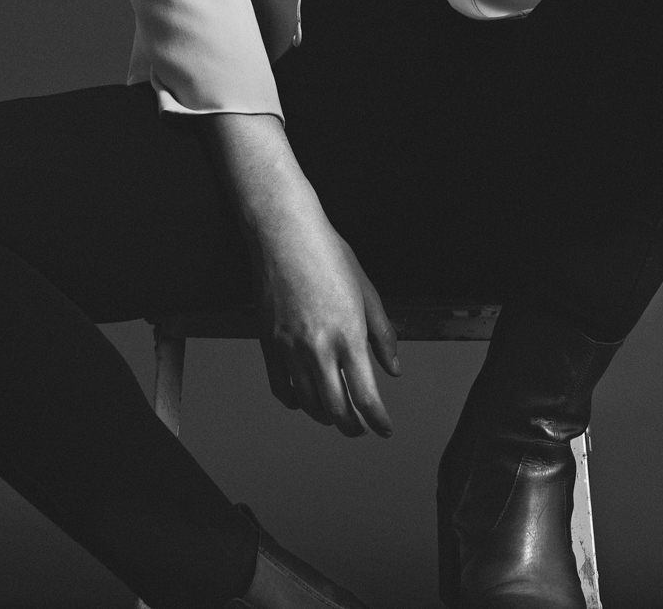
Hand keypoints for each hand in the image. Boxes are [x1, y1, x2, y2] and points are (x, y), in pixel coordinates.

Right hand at [200, 111, 399, 437]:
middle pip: (336, 410)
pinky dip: (296, 402)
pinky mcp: (268, 343)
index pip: (365, 397)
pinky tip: (305, 399)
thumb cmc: (327, 252)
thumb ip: (383, 334)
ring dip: (326, 417)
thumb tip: (393, 369)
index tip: (384, 429)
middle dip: (353, 427)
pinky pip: (281, 388)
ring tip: (337, 416)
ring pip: (308, 404)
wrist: (283, 233)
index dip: (377, 421)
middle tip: (362, 428)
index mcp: (348, 334)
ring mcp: (289, 348)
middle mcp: (318, 348)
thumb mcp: (367, 289)